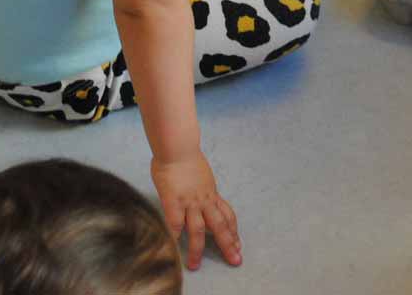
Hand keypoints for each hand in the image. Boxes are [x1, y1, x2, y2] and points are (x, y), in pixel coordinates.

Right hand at [151, 153, 241, 269]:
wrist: (178, 147)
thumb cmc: (185, 156)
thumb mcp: (201, 174)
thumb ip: (201, 186)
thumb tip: (199, 193)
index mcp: (211, 193)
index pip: (227, 215)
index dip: (233, 230)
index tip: (237, 243)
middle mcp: (204, 200)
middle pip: (220, 226)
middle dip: (228, 244)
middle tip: (235, 260)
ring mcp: (190, 202)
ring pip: (199, 230)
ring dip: (198, 249)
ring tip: (194, 265)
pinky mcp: (174, 201)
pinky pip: (175, 223)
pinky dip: (175, 237)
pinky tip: (174, 248)